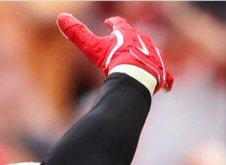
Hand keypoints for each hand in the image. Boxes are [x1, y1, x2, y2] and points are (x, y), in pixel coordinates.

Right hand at [57, 13, 172, 91]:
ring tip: (140, 62)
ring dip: (145, 56)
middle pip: (136, 37)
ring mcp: (154, 57)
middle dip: (130, 40)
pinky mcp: (161, 73)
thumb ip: (77, 33)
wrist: (134, 78)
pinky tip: (165, 87)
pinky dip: (164, 80)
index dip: (114, 23)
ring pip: (150, 53)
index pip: (120, 23)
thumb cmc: (113, 61)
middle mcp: (144, 41)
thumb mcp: (92, 47)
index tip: (110, 24)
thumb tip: (60, 16)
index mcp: (128, 34)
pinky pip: (165, 76)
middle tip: (123, 46)